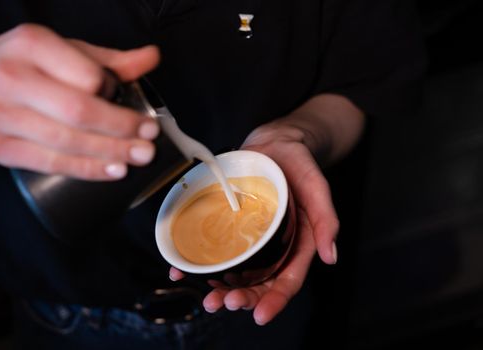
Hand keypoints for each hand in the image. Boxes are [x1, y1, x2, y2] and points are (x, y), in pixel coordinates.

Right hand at [0, 24, 159, 178]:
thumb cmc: (19, 64)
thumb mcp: (62, 50)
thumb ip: (108, 59)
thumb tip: (152, 58)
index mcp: (31, 45)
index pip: (87, 76)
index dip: (112, 92)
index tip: (125, 100)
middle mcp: (10, 78)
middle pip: (79, 112)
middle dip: (121, 130)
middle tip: (150, 138)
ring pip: (67, 142)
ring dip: (110, 153)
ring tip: (139, 156)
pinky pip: (51, 163)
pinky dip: (87, 169)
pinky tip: (112, 170)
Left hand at [170, 123, 339, 324]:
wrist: (275, 143)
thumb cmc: (300, 164)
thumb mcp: (317, 187)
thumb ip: (327, 220)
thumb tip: (331, 257)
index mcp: (297, 244)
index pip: (288, 280)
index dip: (275, 300)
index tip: (259, 315)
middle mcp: (272, 246)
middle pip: (259, 282)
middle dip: (243, 298)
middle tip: (225, 303)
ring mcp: (250, 238)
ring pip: (236, 271)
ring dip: (221, 288)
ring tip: (207, 297)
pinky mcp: (230, 225)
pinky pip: (216, 248)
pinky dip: (200, 262)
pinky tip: (183, 269)